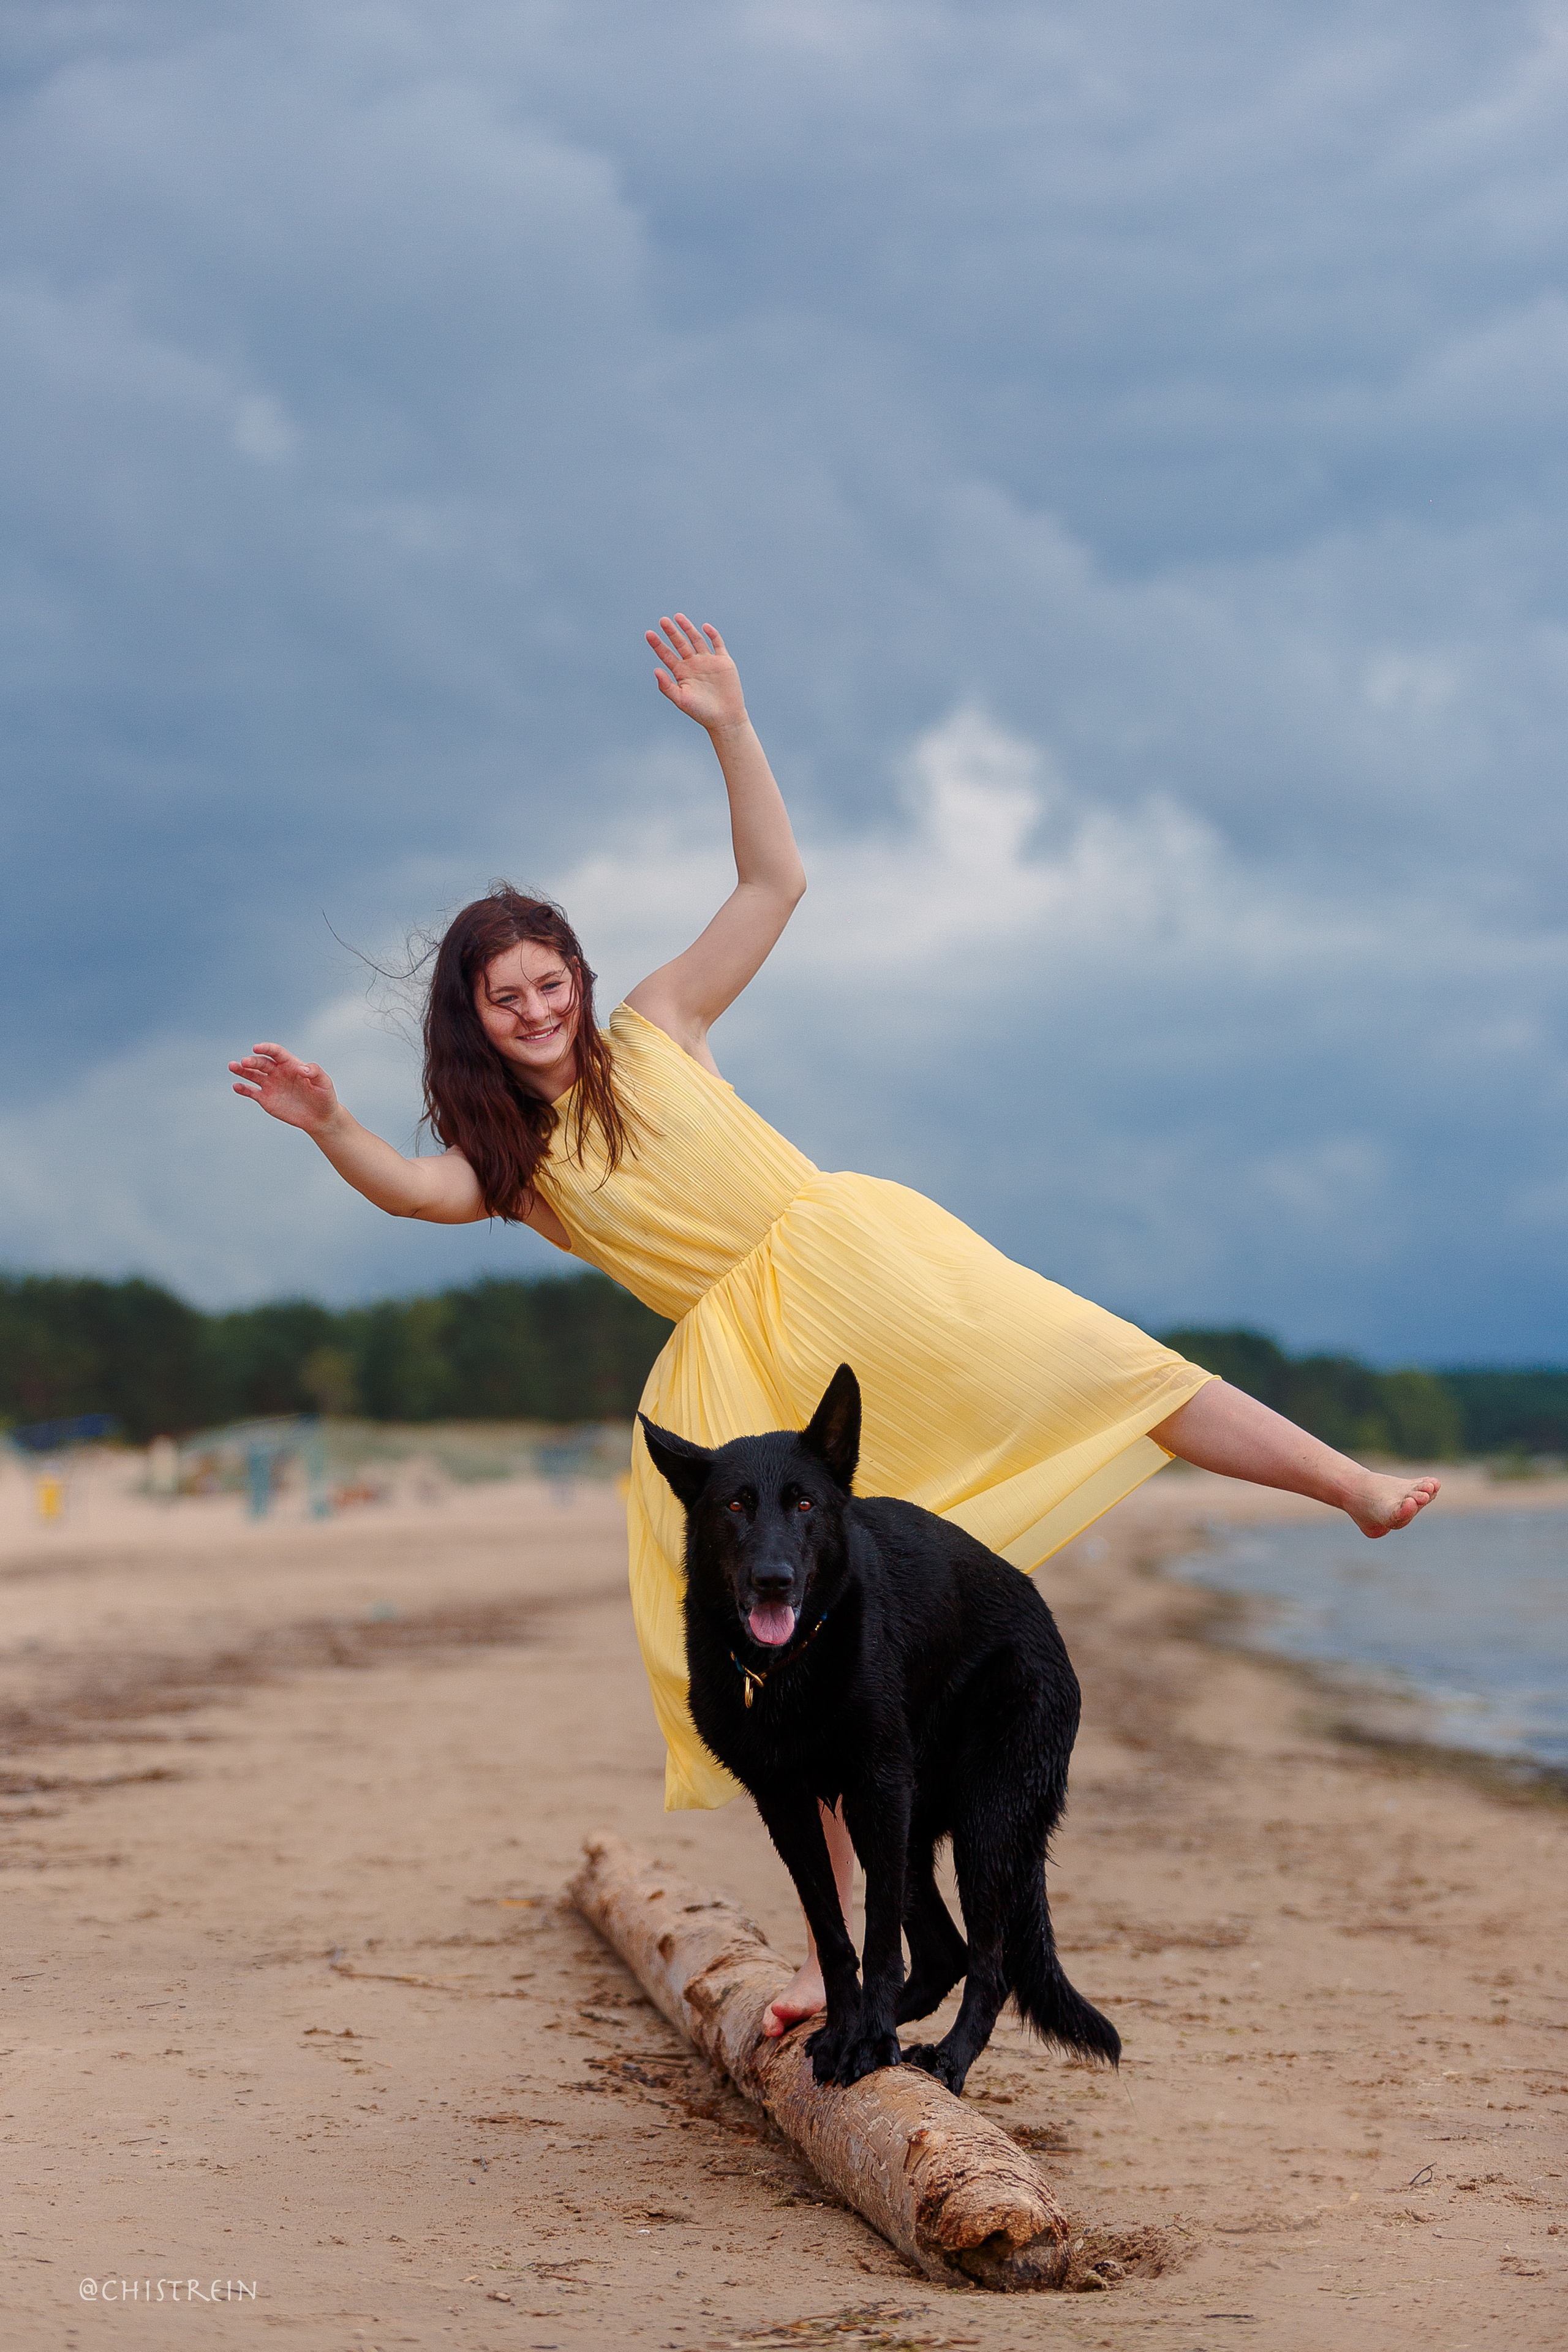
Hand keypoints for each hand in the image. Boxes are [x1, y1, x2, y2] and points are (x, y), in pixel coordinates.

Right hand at [229, 1043, 339, 1134]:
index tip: (257, 1047)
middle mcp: (278, 1072)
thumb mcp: (324, 1083)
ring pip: (253, 1074)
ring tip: (232, 1066)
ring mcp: (270, 1085)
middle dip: (252, 1061)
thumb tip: (302, 1068)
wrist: (320, 1117)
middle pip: (262, 1063)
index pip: (276, 1053)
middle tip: (243, 1062)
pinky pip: (251, 1092)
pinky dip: (243, 1088)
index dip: (266, 1048)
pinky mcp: (266, 1099)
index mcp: (291, 1064)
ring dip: (242, 1070)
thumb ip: (315, 1072)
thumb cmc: (324, 1097)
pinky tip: (236, 1086)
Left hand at [645, 614, 747, 732]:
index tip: (648, 633)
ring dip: (688, 628)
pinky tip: (705, 627)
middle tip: (662, 620)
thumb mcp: (680, 700)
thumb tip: (655, 670)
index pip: (666, 654)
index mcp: (681, 672)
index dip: (657, 644)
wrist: (725, 718)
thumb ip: (666, 686)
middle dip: (671, 632)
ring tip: (678, 617)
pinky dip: (712, 635)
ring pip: (696, 640)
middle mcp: (693, 664)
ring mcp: (708, 661)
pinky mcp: (723, 662)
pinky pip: (717, 644)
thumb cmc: (701, 712)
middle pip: (680, 643)